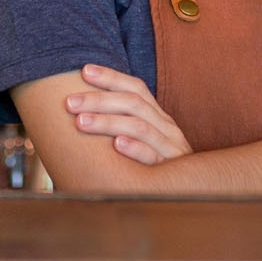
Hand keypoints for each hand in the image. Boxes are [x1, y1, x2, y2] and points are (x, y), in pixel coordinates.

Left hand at [64, 64, 192, 165]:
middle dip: (100, 99)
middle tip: (70, 102)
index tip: (85, 70)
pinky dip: (135, 148)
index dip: (111, 77)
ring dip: (108, 122)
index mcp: (157, 116)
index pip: (136, 88)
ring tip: (81, 122)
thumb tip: (81, 113)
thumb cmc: (157, 164)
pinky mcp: (171, 168)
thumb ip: (123, 125)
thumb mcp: (146, 140)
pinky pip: (153, 156)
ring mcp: (170, 146)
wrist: (191, 190)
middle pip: (134, 103)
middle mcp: (165, 126)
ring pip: (139, 126)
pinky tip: (116, 145)